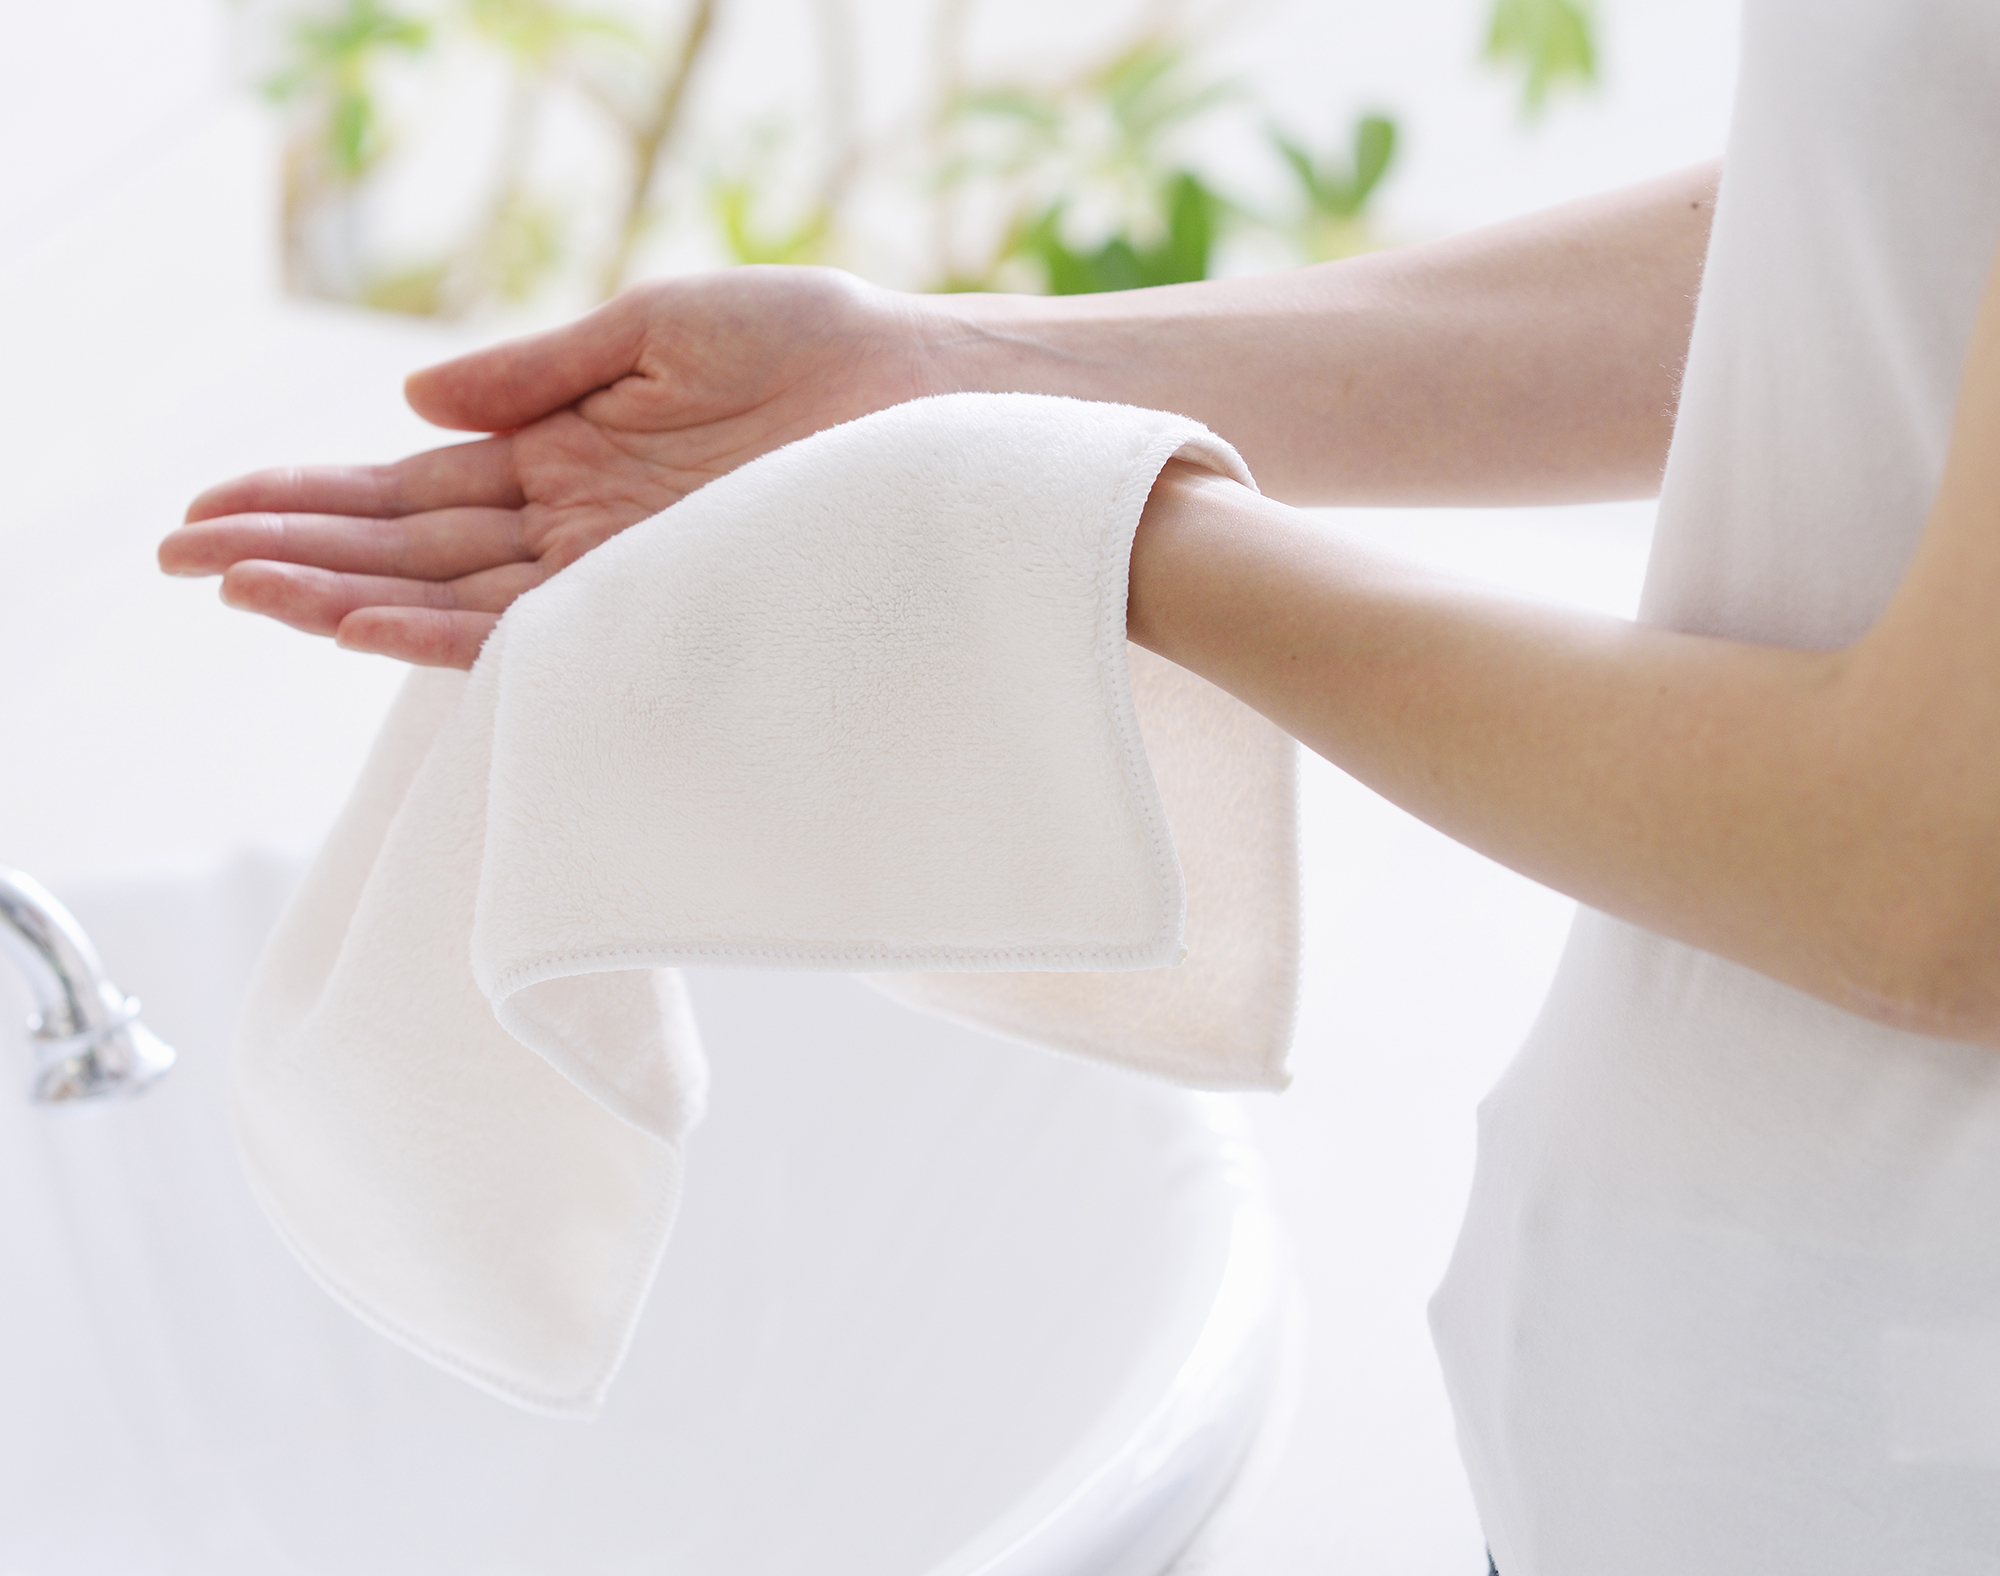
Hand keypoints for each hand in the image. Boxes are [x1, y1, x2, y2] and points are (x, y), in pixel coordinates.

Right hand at [160, 267, 954, 666]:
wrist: (929, 404)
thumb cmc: (816, 350)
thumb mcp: (662, 326)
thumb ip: (540, 368)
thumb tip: (411, 392)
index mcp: (565, 456)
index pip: (415, 487)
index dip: (314, 498)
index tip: (216, 508)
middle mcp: (575, 529)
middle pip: (410, 548)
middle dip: (295, 551)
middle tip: (181, 557)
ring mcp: (612, 576)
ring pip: (450, 599)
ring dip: (339, 594)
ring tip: (238, 588)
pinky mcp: (659, 610)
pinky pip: (531, 636)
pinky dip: (440, 632)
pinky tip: (357, 623)